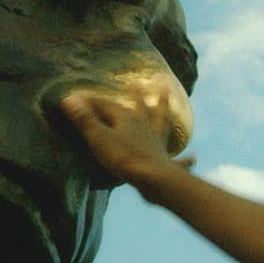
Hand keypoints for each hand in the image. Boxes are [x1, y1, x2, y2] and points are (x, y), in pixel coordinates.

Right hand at [60, 91, 190, 189]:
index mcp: (127, 119)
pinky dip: (184, 160)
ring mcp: (157, 142)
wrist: (154, 178)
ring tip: (168, 96)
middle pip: (140, 107)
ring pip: (161, 122)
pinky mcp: (165, 161)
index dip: (91, 101)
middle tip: (138, 84)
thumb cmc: (124, 157)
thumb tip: (70, 98)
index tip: (78, 96)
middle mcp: (145, 126)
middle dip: (137, 96)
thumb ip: (85, 119)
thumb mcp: (99, 138)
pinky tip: (193, 158)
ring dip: (164, 108)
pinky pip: (177, 159)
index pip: (106, 105)